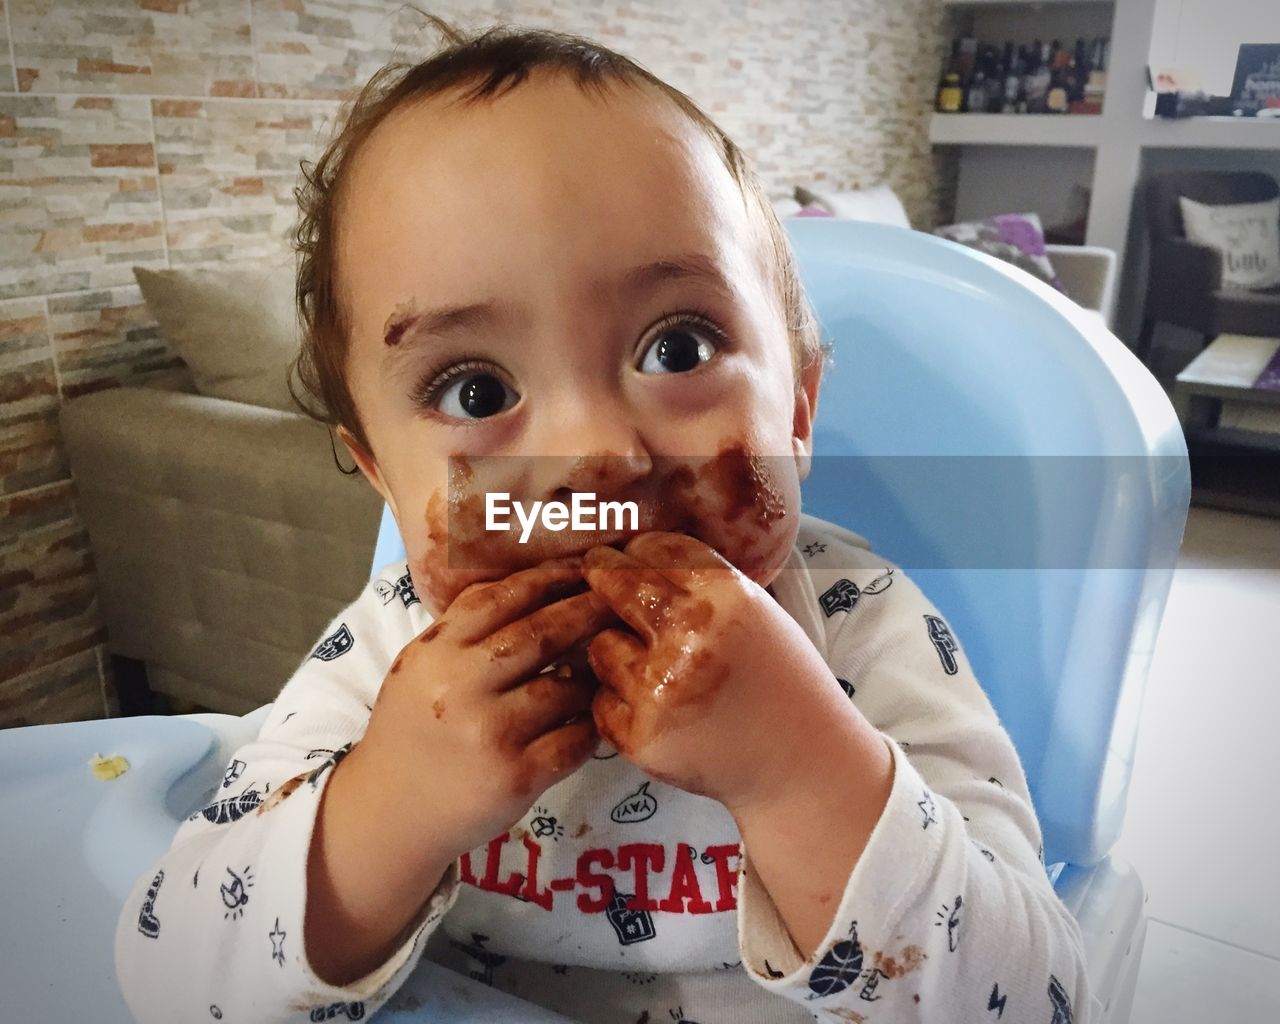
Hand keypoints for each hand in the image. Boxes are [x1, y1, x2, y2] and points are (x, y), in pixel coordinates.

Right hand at [358, 556, 615, 859]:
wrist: (388, 812)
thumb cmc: (412, 729)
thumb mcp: (421, 665)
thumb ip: (466, 627)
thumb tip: (534, 582)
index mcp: (437, 652)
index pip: (502, 598)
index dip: (548, 579)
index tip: (580, 571)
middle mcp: (461, 687)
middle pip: (542, 634)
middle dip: (586, 611)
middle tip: (615, 600)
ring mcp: (491, 734)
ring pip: (566, 688)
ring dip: (592, 674)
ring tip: (610, 663)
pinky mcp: (517, 778)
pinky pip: (574, 740)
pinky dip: (591, 724)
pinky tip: (597, 715)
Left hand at [582, 533, 849, 812]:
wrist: (801, 762)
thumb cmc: (780, 682)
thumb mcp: (757, 613)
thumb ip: (701, 582)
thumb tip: (633, 554)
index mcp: (724, 596)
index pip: (653, 550)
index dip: (634, 551)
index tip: (623, 555)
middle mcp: (689, 634)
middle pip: (615, 585)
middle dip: (601, 577)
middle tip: (595, 575)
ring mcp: (660, 687)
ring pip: (602, 647)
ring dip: (616, 653)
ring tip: (652, 670)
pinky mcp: (641, 734)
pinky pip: (603, 702)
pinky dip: (620, 704)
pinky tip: (656, 710)